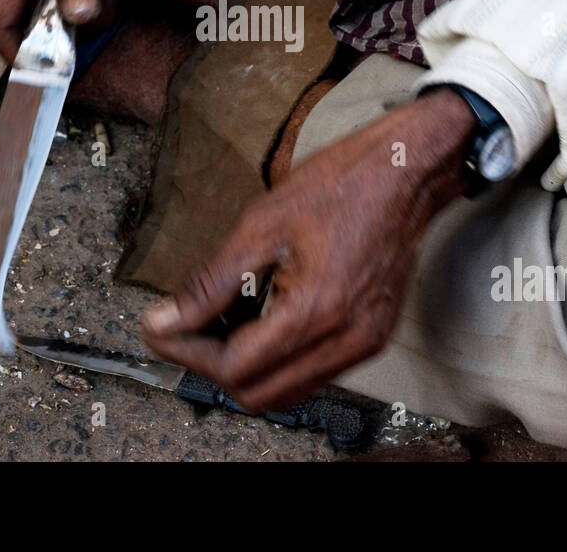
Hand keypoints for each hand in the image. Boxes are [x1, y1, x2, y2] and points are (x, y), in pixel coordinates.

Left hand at [141, 88, 476, 411]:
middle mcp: (346, 339)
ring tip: (217, 324)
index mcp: (318, 310)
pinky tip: (257, 321)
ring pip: (286, 392)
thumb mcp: (261, 224)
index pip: (236, 367)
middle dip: (211, 366)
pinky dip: (276, 360)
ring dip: (244, 368)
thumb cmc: (343, 183)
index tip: (160, 326)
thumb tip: (168, 319)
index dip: (188, 351)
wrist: (406, 172)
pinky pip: (313, 373)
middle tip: (183, 328)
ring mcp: (363, 343)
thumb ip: (211, 282)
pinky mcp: (370, 337)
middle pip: (259, 394)